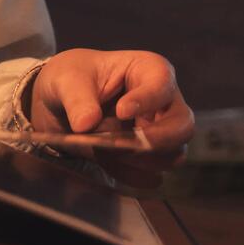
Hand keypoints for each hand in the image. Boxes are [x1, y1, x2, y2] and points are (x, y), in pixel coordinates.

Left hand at [26, 48, 194, 187]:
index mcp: (149, 70)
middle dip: (157, 140)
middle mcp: (164, 103)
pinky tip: (105, 162)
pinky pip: (152, 174)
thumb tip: (85, 125)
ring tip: (104, 151)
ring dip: (140, 160)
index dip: (147, 99)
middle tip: (122, 146)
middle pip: (183, 126)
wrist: (60, 103)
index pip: (162, 83)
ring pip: (173, 154)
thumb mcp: (65, 79)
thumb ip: (76, 99)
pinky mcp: (148, 157)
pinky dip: (129, 173)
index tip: (121, 111)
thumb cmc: (71, 79)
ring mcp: (161, 132)